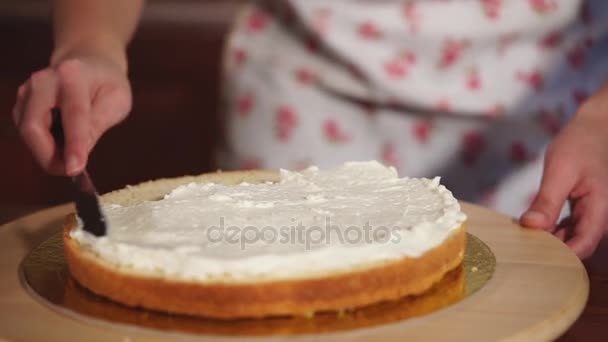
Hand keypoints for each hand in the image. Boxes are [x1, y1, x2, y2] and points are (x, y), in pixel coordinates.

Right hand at [12, 56, 131, 175]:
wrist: (88, 61)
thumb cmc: (106, 83)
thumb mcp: (117, 100)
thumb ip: (98, 124)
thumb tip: (78, 154)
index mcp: (73, 75)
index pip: (72, 114)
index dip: (73, 144)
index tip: (74, 169)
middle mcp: (43, 81)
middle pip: (34, 126)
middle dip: (49, 156)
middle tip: (71, 171)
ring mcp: (27, 92)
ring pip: (27, 133)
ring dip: (47, 153)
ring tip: (72, 157)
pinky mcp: (21, 104)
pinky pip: (27, 133)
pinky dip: (43, 146)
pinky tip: (62, 146)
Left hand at [521, 89, 607, 257]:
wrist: (595, 127)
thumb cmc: (581, 144)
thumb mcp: (560, 171)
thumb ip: (547, 201)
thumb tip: (531, 225)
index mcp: (600, 210)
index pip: (582, 247)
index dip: (558, 255)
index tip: (529, 252)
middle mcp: (600, 217)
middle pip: (576, 246)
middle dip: (549, 249)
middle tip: (518, 246)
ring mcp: (593, 214)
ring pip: (571, 239)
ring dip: (549, 239)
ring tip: (522, 236)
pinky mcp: (584, 210)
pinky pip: (569, 228)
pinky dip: (551, 229)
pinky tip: (532, 225)